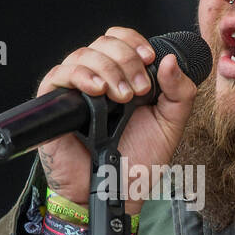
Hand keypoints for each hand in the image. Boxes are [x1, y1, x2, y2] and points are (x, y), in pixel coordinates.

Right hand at [34, 27, 199, 211]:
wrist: (117, 194)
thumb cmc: (138, 163)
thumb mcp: (170, 125)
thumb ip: (179, 93)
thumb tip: (170, 60)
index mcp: (122, 78)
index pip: (120, 40)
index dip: (134, 43)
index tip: (149, 60)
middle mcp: (97, 80)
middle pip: (102, 43)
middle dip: (125, 60)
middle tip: (138, 90)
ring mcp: (75, 91)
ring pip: (82, 55)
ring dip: (107, 70)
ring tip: (121, 98)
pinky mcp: (54, 105)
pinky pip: (58, 75)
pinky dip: (79, 76)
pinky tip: (96, 91)